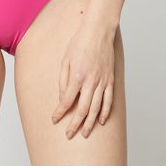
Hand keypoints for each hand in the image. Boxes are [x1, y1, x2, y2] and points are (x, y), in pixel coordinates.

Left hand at [50, 19, 116, 138]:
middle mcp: (90, 81)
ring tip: (84, 133)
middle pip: (82, 109)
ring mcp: (102, 81)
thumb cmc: (80, 42)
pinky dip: (105, 112)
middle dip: (75, 124)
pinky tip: (101, 121)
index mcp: (77, 75)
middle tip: (69, 135)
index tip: (55, 120)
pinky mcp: (110, 79)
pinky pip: (109, 100)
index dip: (60, 112)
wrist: (98, 30)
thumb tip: (63, 97)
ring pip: (96, 108)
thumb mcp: (65, 59)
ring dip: (89, 123)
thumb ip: (63, 79)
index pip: (67, 100)